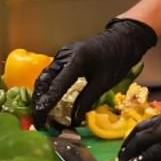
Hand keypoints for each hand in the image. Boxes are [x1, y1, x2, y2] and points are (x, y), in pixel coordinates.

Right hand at [32, 18, 156, 129]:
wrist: (121, 39)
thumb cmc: (116, 59)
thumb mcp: (103, 83)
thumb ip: (86, 101)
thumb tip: (73, 120)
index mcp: (76, 61)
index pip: (56, 86)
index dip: (46, 105)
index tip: (41, 120)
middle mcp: (64, 56)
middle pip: (44, 81)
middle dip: (38, 102)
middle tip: (38, 121)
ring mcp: (61, 55)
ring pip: (44, 78)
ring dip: (40, 96)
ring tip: (40, 113)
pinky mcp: (62, 58)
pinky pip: (50, 74)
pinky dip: (46, 89)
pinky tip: (47, 100)